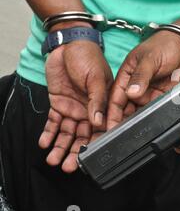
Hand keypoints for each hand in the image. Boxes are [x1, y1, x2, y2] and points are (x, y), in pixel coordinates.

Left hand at [38, 40, 112, 172]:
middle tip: (69, 166)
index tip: (90, 159)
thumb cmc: (88, 57)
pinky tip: (44, 144)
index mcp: (104, 104)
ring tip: (54, 160)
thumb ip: (97, 100)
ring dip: (61, 147)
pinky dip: (49, 133)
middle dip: (76, 152)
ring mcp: (74, 108)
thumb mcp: (96, 78)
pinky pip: (54, 123)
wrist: (67, 44)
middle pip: (83, 136)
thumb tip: (99, 122)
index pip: (102, 128)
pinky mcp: (59, 104)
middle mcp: (89, 109)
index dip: (97, 144)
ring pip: (68, 133)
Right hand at [107, 31, 179, 129]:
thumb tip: (132, 93)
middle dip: (124, 123)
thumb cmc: (162, 45)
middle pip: (126, 109)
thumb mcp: (149, 60)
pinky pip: (156, 109)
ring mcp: (148, 93)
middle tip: (123, 135)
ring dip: (139, 121)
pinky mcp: (161, 96)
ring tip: (137, 133)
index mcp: (126, 77)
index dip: (111, 114)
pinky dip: (155, 116)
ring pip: (141, 112)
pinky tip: (154, 125)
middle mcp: (135, 87)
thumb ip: (140, 77)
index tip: (109, 127)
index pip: (115, 98)